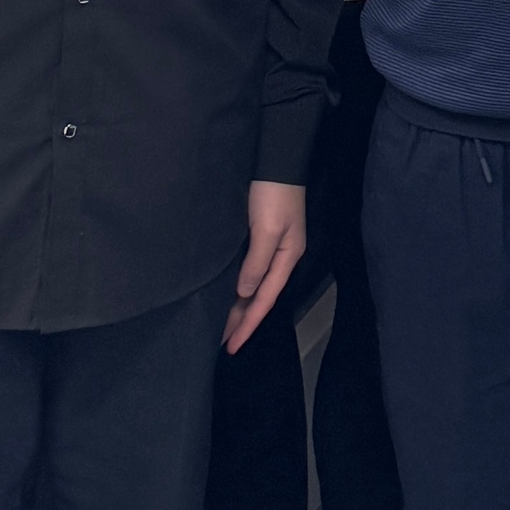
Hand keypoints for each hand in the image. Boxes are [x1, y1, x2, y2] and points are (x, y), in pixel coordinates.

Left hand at [222, 180, 306, 352]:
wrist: (277, 163)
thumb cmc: (273, 196)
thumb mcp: (266, 229)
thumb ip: (256, 263)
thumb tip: (245, 293)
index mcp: (288, 257)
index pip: (265, 300)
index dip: (248, 324)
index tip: (231, 347)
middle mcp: (282, 257)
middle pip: (261, 297)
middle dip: (243, 321)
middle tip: (222, 344)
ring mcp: (273, 247)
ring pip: (255, 286)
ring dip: (240, 306)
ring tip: (222, 327)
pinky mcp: (262, 238)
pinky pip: (251, 272)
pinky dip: (240, 288)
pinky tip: (230, 294)